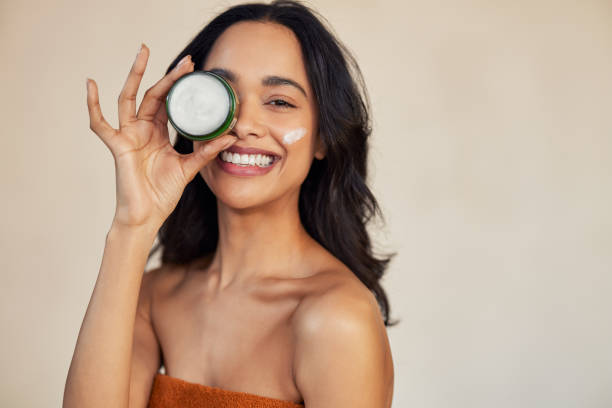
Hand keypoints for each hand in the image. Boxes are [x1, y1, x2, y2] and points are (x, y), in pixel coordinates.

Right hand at [86, 44, 235, 228]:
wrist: (148, 215)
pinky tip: (90, 85)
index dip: (180, 85)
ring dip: (135, 75)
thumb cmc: (163, 192)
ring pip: (128, 98)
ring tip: (143, 53)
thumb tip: (231, 136)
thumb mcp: (190, 167)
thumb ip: (207, 151)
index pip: (169, 101)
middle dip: (168, 76)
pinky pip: (100, 124)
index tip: (195, 69)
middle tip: (186, 61)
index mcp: (158, 132)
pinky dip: (93, 105)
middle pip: (153, 94)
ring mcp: (128, 136)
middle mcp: (142, 129)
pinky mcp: (117, 146)